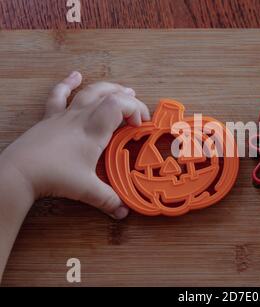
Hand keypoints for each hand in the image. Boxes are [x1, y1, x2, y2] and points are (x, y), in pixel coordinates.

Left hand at [0, 72, 149, 218]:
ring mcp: (64, 115)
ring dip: (108, 88)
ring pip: (89, 92)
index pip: (119, 105)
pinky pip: (59, 95)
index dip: (135, 109)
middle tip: (138, 111)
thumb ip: (108, 200)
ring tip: (122, 88)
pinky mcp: (49, 118)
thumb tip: (123, 213)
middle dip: (127, 99)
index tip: (139, 126)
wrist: (18, 172)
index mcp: (93, 129)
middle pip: (108, 95)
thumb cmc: (54, 177)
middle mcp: (81, 117)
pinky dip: (68, 83)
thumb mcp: (87, 190)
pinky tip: (75, 76)